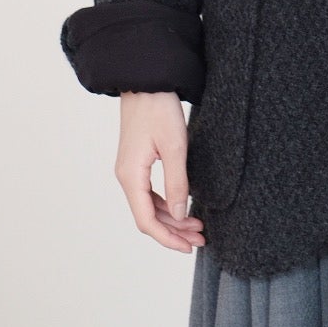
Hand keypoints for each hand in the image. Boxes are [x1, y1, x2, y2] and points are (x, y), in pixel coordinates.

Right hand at [116, 91, 206, 253]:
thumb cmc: (159, 108)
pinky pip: (150, 192)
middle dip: (174, 230)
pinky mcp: (137, 161)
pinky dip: (167, 202)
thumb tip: (179, 214)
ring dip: (172, 217)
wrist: (147, 80)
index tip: (189, 247)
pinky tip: (184, 205)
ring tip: (198, 225)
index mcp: (131, 176)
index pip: (146, 221)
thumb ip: (176, 183)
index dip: (168, 238)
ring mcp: (131, 169)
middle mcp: (126, 176)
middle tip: (201, 238)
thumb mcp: (174, 147)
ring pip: (150, 205)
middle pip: (148, 216)